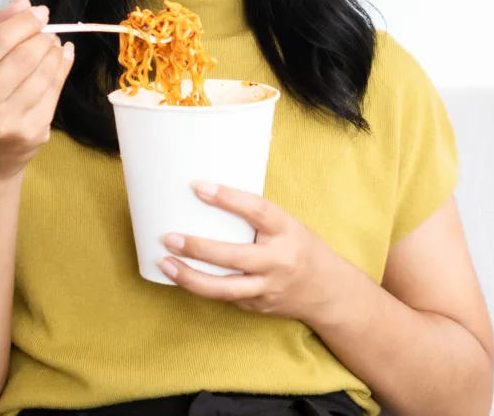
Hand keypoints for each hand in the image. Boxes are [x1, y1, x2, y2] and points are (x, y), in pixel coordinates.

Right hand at [0, 0, 74, 181]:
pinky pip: (54, 91)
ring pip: (42, 73)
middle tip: (48, 30)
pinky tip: (63, 57)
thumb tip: (22, 3)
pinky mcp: (31, 133)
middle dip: (42, 37)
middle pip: (22, 56)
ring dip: (54, 52)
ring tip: (54, 44)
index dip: (23, 23)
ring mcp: (5, 123)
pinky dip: (62, 68)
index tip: (40, 12)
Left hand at [159, 184, 345, 322]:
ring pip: (223, 288)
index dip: (227, 198)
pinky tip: (181, 275)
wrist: (328, 291)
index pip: (257, 210)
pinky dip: (201, 286)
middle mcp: (278, 261)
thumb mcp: (289, 225)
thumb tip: (213, 196)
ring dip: (189, 276)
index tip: (198, 187)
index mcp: (288, 231)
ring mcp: (267, 287)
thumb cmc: (302, 248)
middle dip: (198, 247)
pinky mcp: (256, 306)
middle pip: (234, 256)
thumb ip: (258, 218)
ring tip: (165, 262)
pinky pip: (225, 297)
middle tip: (169, 237)